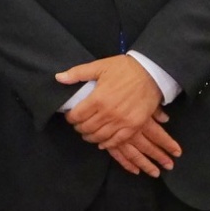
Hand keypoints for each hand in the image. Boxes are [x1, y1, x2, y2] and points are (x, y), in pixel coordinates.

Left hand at [58, 55, 181, 175]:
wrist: (151, 73)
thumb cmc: (124, 68)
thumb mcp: (100, 66)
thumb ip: (77, 73)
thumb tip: (58, 78)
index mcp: (97, 99)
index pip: (76, 116)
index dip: (70, 118)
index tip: (70, 116)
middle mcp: (108, 113)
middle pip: (86, 128)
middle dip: (79, 128)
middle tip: (79, 125)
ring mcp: (121, 121)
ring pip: (99, 137)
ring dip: (90, 137)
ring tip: (88, 133)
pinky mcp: (133, 126)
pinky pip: (117, 141)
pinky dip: (107, 144)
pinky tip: (102, 142)